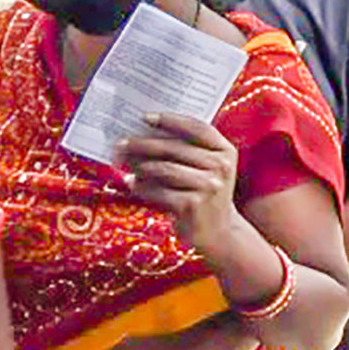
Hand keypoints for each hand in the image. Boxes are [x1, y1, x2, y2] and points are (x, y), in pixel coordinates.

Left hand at [115, 113, 240, 250]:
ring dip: (140, 166)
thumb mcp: (209, 169)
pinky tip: (132, 184)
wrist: (220, 232)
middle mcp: (221, 167)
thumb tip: (147, 134)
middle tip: (122, 143)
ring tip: (126, 164)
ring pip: (164, 168)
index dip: (171, 120)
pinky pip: (158, 191)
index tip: (146, 117)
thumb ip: (190, 151)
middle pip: (175, 147)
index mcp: (226, 152)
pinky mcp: (192, 205)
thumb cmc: (207, 195)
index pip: (197, 128)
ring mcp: (208, 186)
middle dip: (144, 144)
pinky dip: (141, 187)